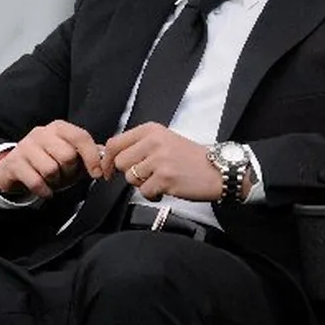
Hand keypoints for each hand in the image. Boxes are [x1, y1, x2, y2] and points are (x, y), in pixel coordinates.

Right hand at [0, 120, 102, 198]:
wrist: (16, 168)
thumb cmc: (48, 161)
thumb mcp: (70, 156)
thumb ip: (89, 155)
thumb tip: (106, 160)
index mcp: (59, 128)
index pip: (80, 137)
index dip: (92, 157)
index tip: (97, 173)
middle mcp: (41, 133)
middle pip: (67, 155)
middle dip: (70, 171)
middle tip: (65, 174)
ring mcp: (26, 146)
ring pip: (51, 169)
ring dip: (55, 181)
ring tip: (53, 180)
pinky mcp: (14, 163)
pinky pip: (36, 182)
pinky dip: (45, 191)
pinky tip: (45, 190)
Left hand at [101, 122, 221, 201]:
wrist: (218, 170)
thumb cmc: (190, 158)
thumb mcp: (164, 141)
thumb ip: (139, 146)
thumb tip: (110, 157)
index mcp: (151, 130)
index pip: (115, 143)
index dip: (107, 160)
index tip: (108, 170)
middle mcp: (154, 141)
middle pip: (120, 162)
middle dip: (129, 173)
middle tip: (146, 175)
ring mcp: (160, 159)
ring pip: (131, 178)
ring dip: (142, 184)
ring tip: (159, 180)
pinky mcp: (165, 177)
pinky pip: (144, 192)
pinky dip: (153, 194)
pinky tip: (165, 188)